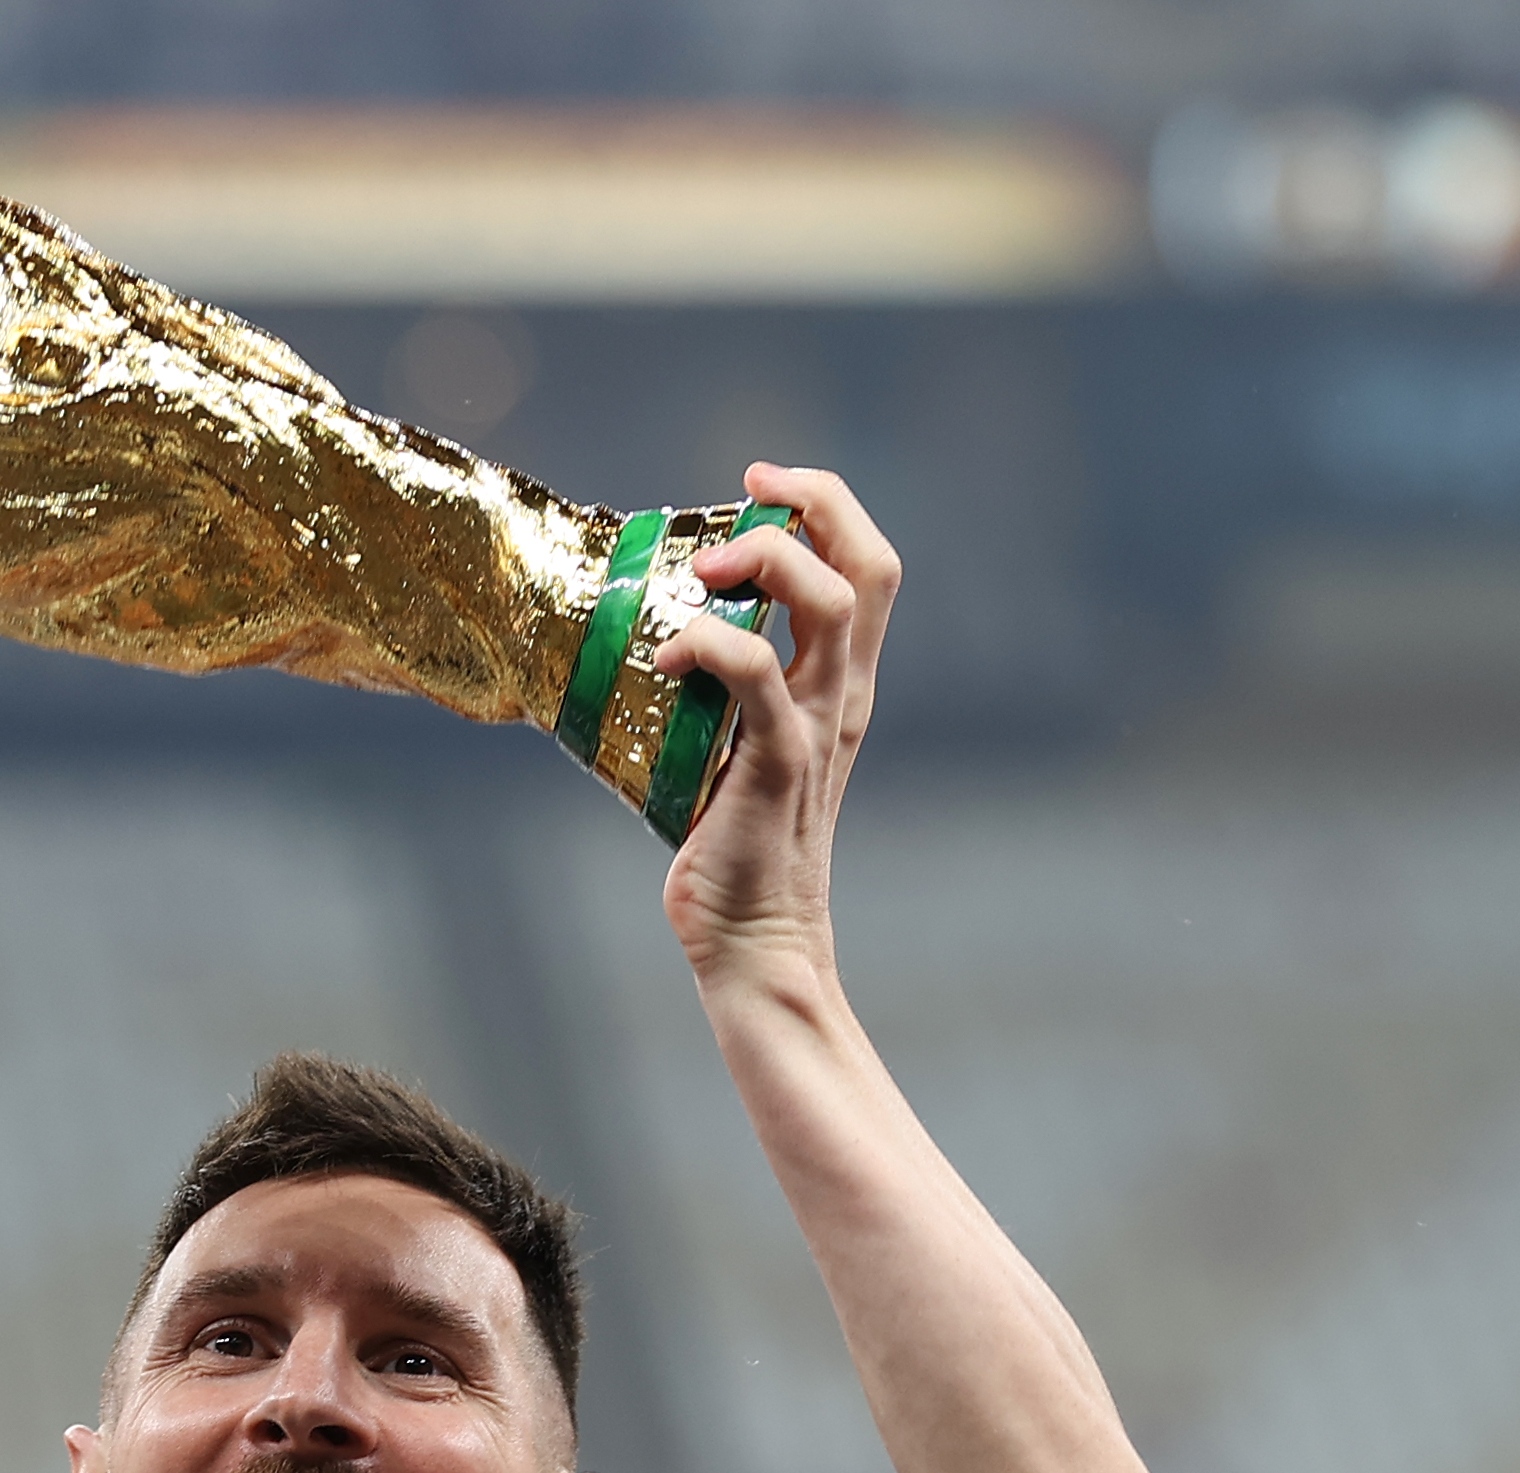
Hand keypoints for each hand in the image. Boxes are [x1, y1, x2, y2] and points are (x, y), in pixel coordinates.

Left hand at [654, 463, 897, 985]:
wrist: (755, 940)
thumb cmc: (733, 845)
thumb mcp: (739, 745)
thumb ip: (720, 689)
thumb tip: (648, 631)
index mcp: (840, 684)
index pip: (868, 565)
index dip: (825, 504)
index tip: (762, 486)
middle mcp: (842, 695)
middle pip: (871, 565)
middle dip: (812, 504)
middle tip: (744, 497)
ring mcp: (816, 727)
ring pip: (832, 603)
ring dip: (766, 560)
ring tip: (705, 568)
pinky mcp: (777, 763)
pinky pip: (757, 675)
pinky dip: (710, 643)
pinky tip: (666, 651)